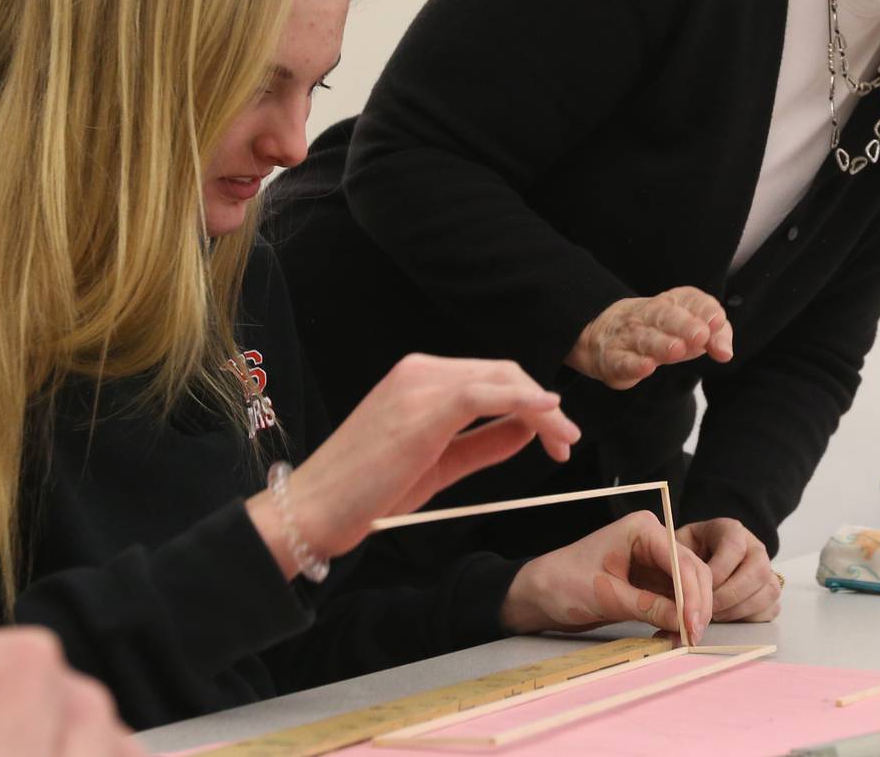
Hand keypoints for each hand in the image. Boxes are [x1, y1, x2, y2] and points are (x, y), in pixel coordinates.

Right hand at [247, 354, 579, 570]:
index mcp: (419, 379)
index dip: (530, 403)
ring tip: (563, 442)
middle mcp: (420, 371)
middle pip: (502, 373)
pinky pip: (485, 394)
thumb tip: (528, 430)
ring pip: (500, 380)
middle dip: (543, 406)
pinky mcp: (423, 408)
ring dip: (542, 409)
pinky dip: (523, 401)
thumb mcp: (437, 464)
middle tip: (566, 443)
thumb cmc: (366, 492)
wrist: (314, 509)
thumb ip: (481, 444)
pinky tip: (547, 413)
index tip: (556, 437)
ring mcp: (419, 385)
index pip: (491, 377)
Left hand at [499, 511, 712, 643]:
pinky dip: (676, 619)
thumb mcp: (606, 596)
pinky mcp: (651, 582)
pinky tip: (670, 636)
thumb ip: (647, 607)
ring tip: (679, 641)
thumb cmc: (564, 582)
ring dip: (688, 615)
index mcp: (642, 529)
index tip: (692, 625)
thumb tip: (684, 623)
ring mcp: (654, 561)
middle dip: (695, 606)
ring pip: (688, 588)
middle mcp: (653, 540)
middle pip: (692, 572)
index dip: (691, 594)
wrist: (542, 593)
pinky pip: (675, 600)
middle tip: (691, 638)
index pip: (679, 560)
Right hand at [565, 287, 733, 389]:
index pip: (690, 300)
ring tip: (678, 350)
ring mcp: (627, 335)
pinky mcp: (613, 359)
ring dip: (661, 344)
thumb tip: (725, 353)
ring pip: (645, 338)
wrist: (605, 335)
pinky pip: (622, 360)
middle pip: (665, 316)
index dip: (704, 310)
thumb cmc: (660, 331)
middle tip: (701, 335)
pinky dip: (634, 364)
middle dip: (684, 325)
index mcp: (671, 302)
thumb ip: (715, 338)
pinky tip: (647, 367)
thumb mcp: (692, 330)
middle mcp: (648, 315)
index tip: (717, 321)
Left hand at [676, 517, 780, 622]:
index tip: (701, 589)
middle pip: (758, 570)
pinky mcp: (768, 591)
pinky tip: (727, 618)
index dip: (719, 572)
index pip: (734, 546)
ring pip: (769, 590)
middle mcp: (753, 547)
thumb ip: (674, 568)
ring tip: (715, 615)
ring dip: (740, 609)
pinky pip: (771, 608)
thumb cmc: (682, 555)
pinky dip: (749, 618)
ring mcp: (766, 568)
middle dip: (731, 595)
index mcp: (729, 530)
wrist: (694, 562)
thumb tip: (677, 601)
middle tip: (708, 609)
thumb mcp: (674, 551)